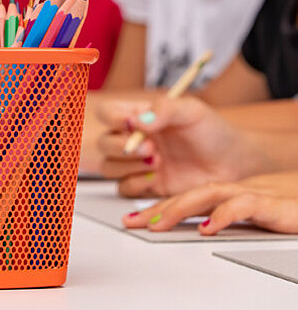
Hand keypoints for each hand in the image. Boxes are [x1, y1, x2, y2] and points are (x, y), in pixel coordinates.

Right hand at [95, 96, 270, 196]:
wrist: (235, 165)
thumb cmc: (213, 132)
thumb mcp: (192, 111)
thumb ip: (164, 109)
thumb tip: (138, 121)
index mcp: (139, 116)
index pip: (107, 113)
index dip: (113, 119)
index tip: (132, 124)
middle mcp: (133, 139)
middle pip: (104, 143)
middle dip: (122, 147)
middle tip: (151, 149)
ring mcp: (138, 165)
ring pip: (109, 167)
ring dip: (127, 166)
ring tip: (157, 163)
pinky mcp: (147, 187)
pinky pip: (124, 189)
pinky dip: (136, 184)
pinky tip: (156, 178)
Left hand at [123, 171, 297, 234]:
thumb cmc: (288, 202)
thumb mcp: (250, 209)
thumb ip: (224, 213)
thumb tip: (198, 226)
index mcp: (225, 191)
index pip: (184, 198)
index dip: (157, 209)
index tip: (133, 221)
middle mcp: (232, 189)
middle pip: (188, 194)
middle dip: (159, 209)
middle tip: (134, 223)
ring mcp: (250, 193)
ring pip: (208, 195)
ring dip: (181, 208)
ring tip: (160, 223)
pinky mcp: (270, 203)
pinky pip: (243, 206)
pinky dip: (224, 214)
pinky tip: (209, 226)